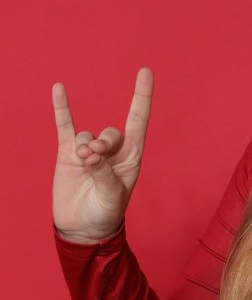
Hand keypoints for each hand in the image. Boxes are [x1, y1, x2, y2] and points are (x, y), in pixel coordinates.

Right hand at [52, 67, 153, 242]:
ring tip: (84, 163)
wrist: (83, 227)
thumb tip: (89, 153)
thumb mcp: (111, 196)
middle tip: (95, 157)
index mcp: (131, 158)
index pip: (138, 121)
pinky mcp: (68, 154)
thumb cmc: (105, 213)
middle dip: (104, 142)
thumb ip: (103, 173)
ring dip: (86, 146)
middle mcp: (112, 151)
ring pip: (88, 135)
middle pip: (111, 133)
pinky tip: (59, 89)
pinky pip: (65, 126)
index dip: (142, 97)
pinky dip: (62, 108)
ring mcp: (89, 151)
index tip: (145, 72)